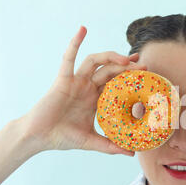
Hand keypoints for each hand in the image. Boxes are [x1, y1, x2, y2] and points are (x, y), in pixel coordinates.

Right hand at [21, 26, 145, 155]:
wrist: (39, 137)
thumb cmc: (62, 137)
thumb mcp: (91, 141)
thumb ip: (110, 146)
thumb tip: (131, 153)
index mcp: (95, 98)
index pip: (117, 82)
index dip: (130, 76)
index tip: (146, 73)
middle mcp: (87, 87)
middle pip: (110, 70)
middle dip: (127, 66)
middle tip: (143, 66)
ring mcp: (76, 81)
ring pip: (95, 61)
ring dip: (111, 56)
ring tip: (126, 59)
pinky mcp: (63, 79)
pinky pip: (69, 59)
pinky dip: (75, 43)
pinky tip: (83, 31)